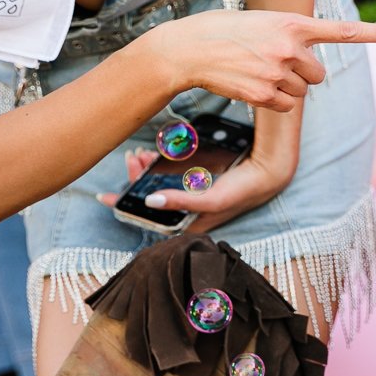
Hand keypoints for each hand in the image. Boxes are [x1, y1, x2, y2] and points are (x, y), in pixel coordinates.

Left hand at [96, 146, 290, 235]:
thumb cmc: (244, 191)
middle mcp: (186, 209)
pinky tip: (157, 152)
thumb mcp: (212, 200)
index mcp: (187, 222)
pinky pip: (169, 171)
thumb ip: (182, 202)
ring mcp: (190, 191)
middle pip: (151, 197)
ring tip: (142, 154)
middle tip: (133, 159)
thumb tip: (151, 200)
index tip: (106, 196)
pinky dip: (160, 162)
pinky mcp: (196, 177)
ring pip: (158, 182)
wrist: (269, 169)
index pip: (149, 218)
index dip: (127, 207)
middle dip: (137, 179)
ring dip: (147, 169)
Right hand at [142, 11, 375, 112]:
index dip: (374, 34)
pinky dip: (275, 102)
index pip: (341, 30)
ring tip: (256, 72)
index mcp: (292, 23)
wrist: (188, 49)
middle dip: (302, 74)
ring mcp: (278, 72)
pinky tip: (252, 87)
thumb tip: (308, 59)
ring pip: (303, 92)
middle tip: (274, 64)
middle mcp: (290, 47)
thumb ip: (290, 34)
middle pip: (318, 74)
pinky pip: (287, 106)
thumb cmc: (223, 31)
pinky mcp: (266, 94)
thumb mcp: (262, 21)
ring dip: (286, 88)